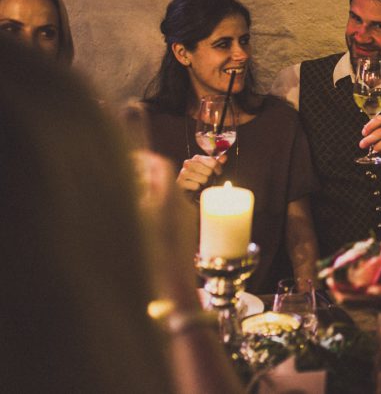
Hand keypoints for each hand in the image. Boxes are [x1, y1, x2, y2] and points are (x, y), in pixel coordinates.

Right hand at [133, 151, 199, 305]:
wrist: (176, 290)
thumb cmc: (153, 259)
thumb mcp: (136, 227)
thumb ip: (131, 203)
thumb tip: (124, 186)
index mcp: (171, 200)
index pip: (163, 166)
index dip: (146, 158)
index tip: (130, 158)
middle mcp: (184, 205)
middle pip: (166, 179)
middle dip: (147, 174)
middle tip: (126, 177)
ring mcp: (188, 218)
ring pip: (170, 195)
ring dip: (151, 191)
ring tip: (130, 197)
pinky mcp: (188, 231)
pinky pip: (173, 210)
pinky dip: (157, 206)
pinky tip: (142, 218)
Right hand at [175, 153, 226, 191]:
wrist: (189, 189)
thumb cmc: (201, 177)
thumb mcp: (210, 169)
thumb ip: (217, 163)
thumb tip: (224, 157)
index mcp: (196, 158)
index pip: (213, 161)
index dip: (217, 168)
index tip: (218, 172)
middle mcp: (188, 163)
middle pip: (208, 171)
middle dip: (210, 177)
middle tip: (207, 178)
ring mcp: (183, 172)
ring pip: (203, 178)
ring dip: (203, 182)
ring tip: (200, 182)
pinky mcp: (180, 182)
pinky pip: (196, 185)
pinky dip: (197, 188)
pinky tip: (194, 187)